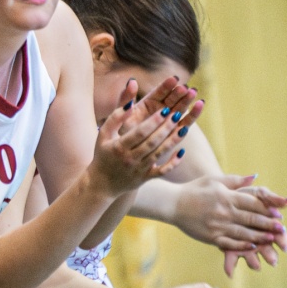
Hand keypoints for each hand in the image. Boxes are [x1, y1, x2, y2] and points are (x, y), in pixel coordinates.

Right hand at [91, 77, 204, 194]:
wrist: (102, 183)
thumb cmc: (103, 153)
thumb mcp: (103, 134)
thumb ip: (116, 117)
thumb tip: (130, 104)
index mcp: (119, 147)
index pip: (139, 133)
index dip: (153, 121)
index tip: (164, 110)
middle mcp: (129, 159)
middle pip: (152, 142)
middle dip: (166, 128)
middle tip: (178, 114)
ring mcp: (139, 170)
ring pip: (159, 154)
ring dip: (172, 141)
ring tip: (184, 128)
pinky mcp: (145, 178)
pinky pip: (162, 172)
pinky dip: (173, 163)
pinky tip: (182, 151)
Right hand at [170, 173, 286, 274]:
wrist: (172, 203)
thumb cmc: (194, 189)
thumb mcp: (214, 180)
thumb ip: (236, 180)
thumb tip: (255, 177)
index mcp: (226, 196)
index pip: (252, 203)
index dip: (267, 209)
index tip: (280, 214)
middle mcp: (223, 211)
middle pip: (251, 219)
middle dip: (268, 225)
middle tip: (282, 230)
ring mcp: (217, 225)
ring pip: (243, 233)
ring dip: (260, 237)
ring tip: (272, 240)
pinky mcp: (210, 236)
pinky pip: (229, 243)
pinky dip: (242, 246)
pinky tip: (253, 247)